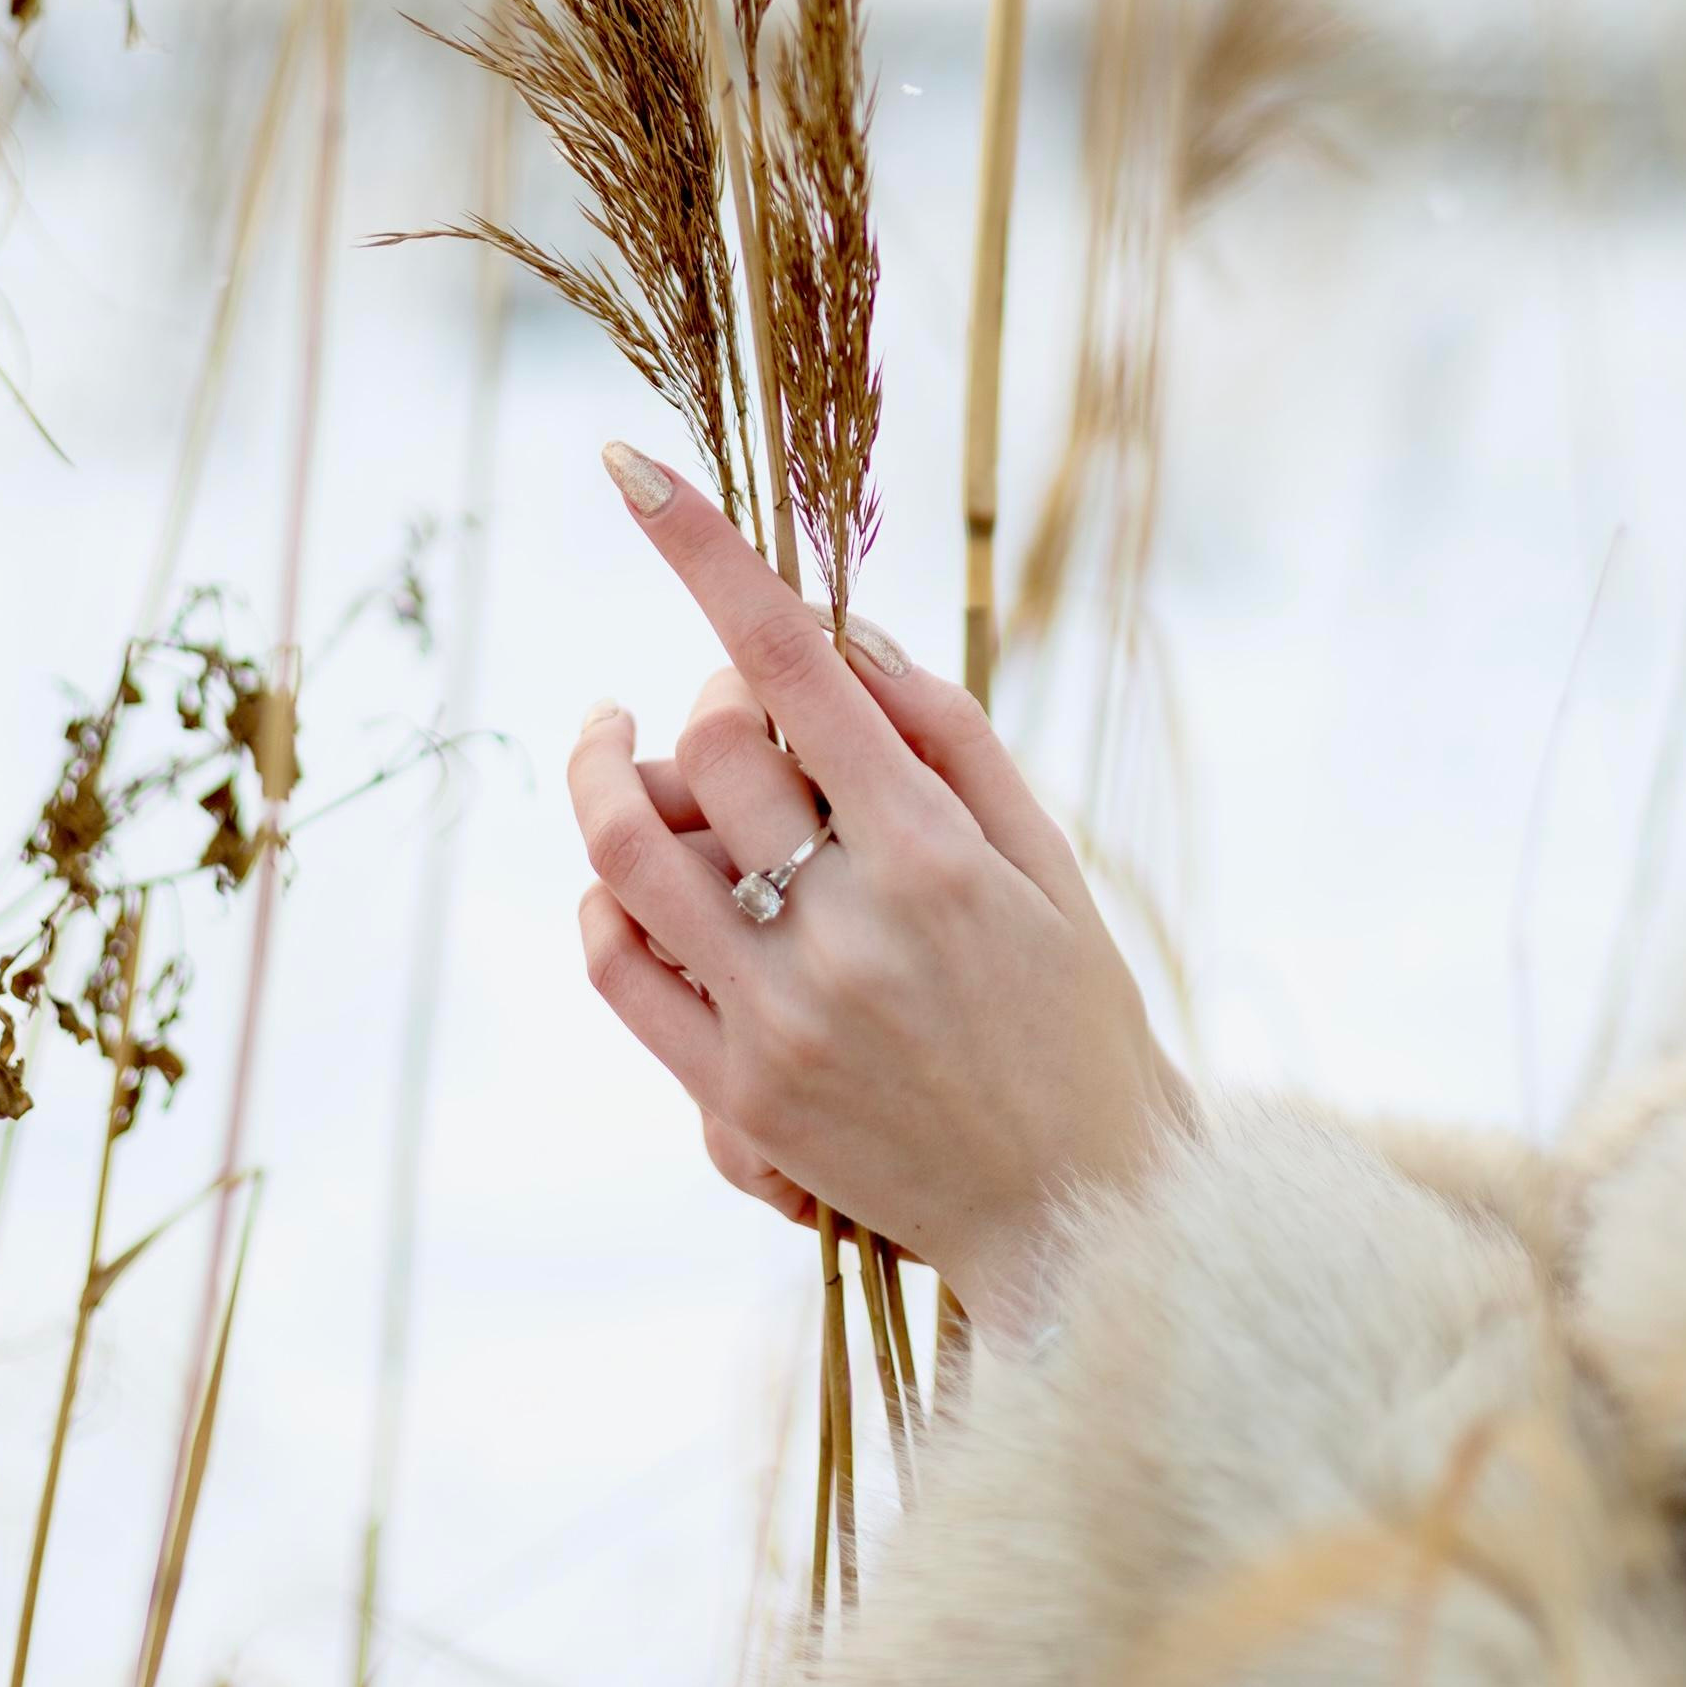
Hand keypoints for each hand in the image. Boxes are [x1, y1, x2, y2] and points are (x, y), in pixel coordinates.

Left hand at [569, 442, 1185, 1341]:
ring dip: (604, 772)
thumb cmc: (1077, 1020)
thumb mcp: (1048, 862)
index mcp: (934, 856)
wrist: (1080, 1218)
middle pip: (706, 743)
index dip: (705, 553)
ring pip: (628, 850)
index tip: (630, 468)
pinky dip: (605, 894)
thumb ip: (947, 738)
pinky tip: (633, 871)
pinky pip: (616, 965)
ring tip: (614, 741)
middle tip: (734, 700)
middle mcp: (847, 930)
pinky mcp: (733, 1099)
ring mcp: (778, 1019)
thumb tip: (837, 635)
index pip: (795, 667)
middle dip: (704, 688)